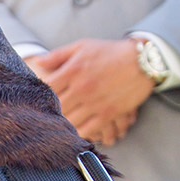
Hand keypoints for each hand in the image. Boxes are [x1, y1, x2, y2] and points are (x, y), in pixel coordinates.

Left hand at [32, 38, 154, 145]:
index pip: (46, 88)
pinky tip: (75, 133)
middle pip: (56, 107)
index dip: (39, 95)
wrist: (142, 61)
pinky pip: (88, 130)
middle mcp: (81, 88)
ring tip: (58, 127)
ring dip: (63, 125)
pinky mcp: (108, 113)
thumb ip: (58, 55)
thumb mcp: (82, 46)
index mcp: (72, 70)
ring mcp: (95, 103)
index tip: (37, 99)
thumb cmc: (110, 51)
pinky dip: (80, 134)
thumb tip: (37, 62)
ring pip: (69, 121)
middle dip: (49, 112)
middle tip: (44, 117)